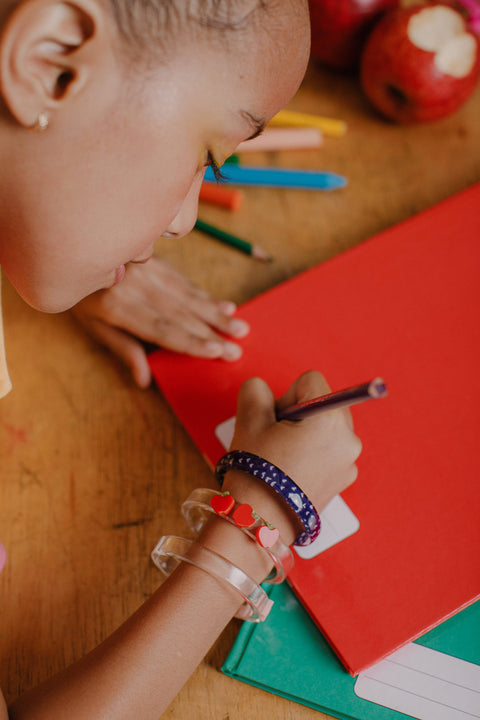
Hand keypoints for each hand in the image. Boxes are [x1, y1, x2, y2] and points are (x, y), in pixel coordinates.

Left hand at [71, 257, 249, 386]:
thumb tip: (145, 380)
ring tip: (241, 328)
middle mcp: (136, 285)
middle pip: (181, 314)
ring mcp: (147, 269)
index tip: (216, 351)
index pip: (161, 328)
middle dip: (212, 333)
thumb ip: (123, 349)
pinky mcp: (155, 260)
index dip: (191, 341)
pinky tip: (226, 305)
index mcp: (118, 306)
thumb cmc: (81, 298)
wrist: (70, 249)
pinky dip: (206, 295)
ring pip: (189, 296)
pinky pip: (185, 281)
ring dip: (217, 314)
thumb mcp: (94, 327)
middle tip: (237, 349)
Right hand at [224, 371, 361, 543]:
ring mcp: (349, 461)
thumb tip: (262, 388)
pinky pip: (331, 450)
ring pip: (327, 427)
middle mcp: (348, 438)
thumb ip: (256, 391)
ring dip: (307, 433)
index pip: (310, 381)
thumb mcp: (248, 421)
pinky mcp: (344, 478)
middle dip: (299, 414)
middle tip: (276, 439)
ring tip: (284, 457)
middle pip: (323, 403)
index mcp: (328, 419)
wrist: (259, 522)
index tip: (274, 420)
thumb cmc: (255, 471)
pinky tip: (294, 471)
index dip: (286, 396)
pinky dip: (314, 453)